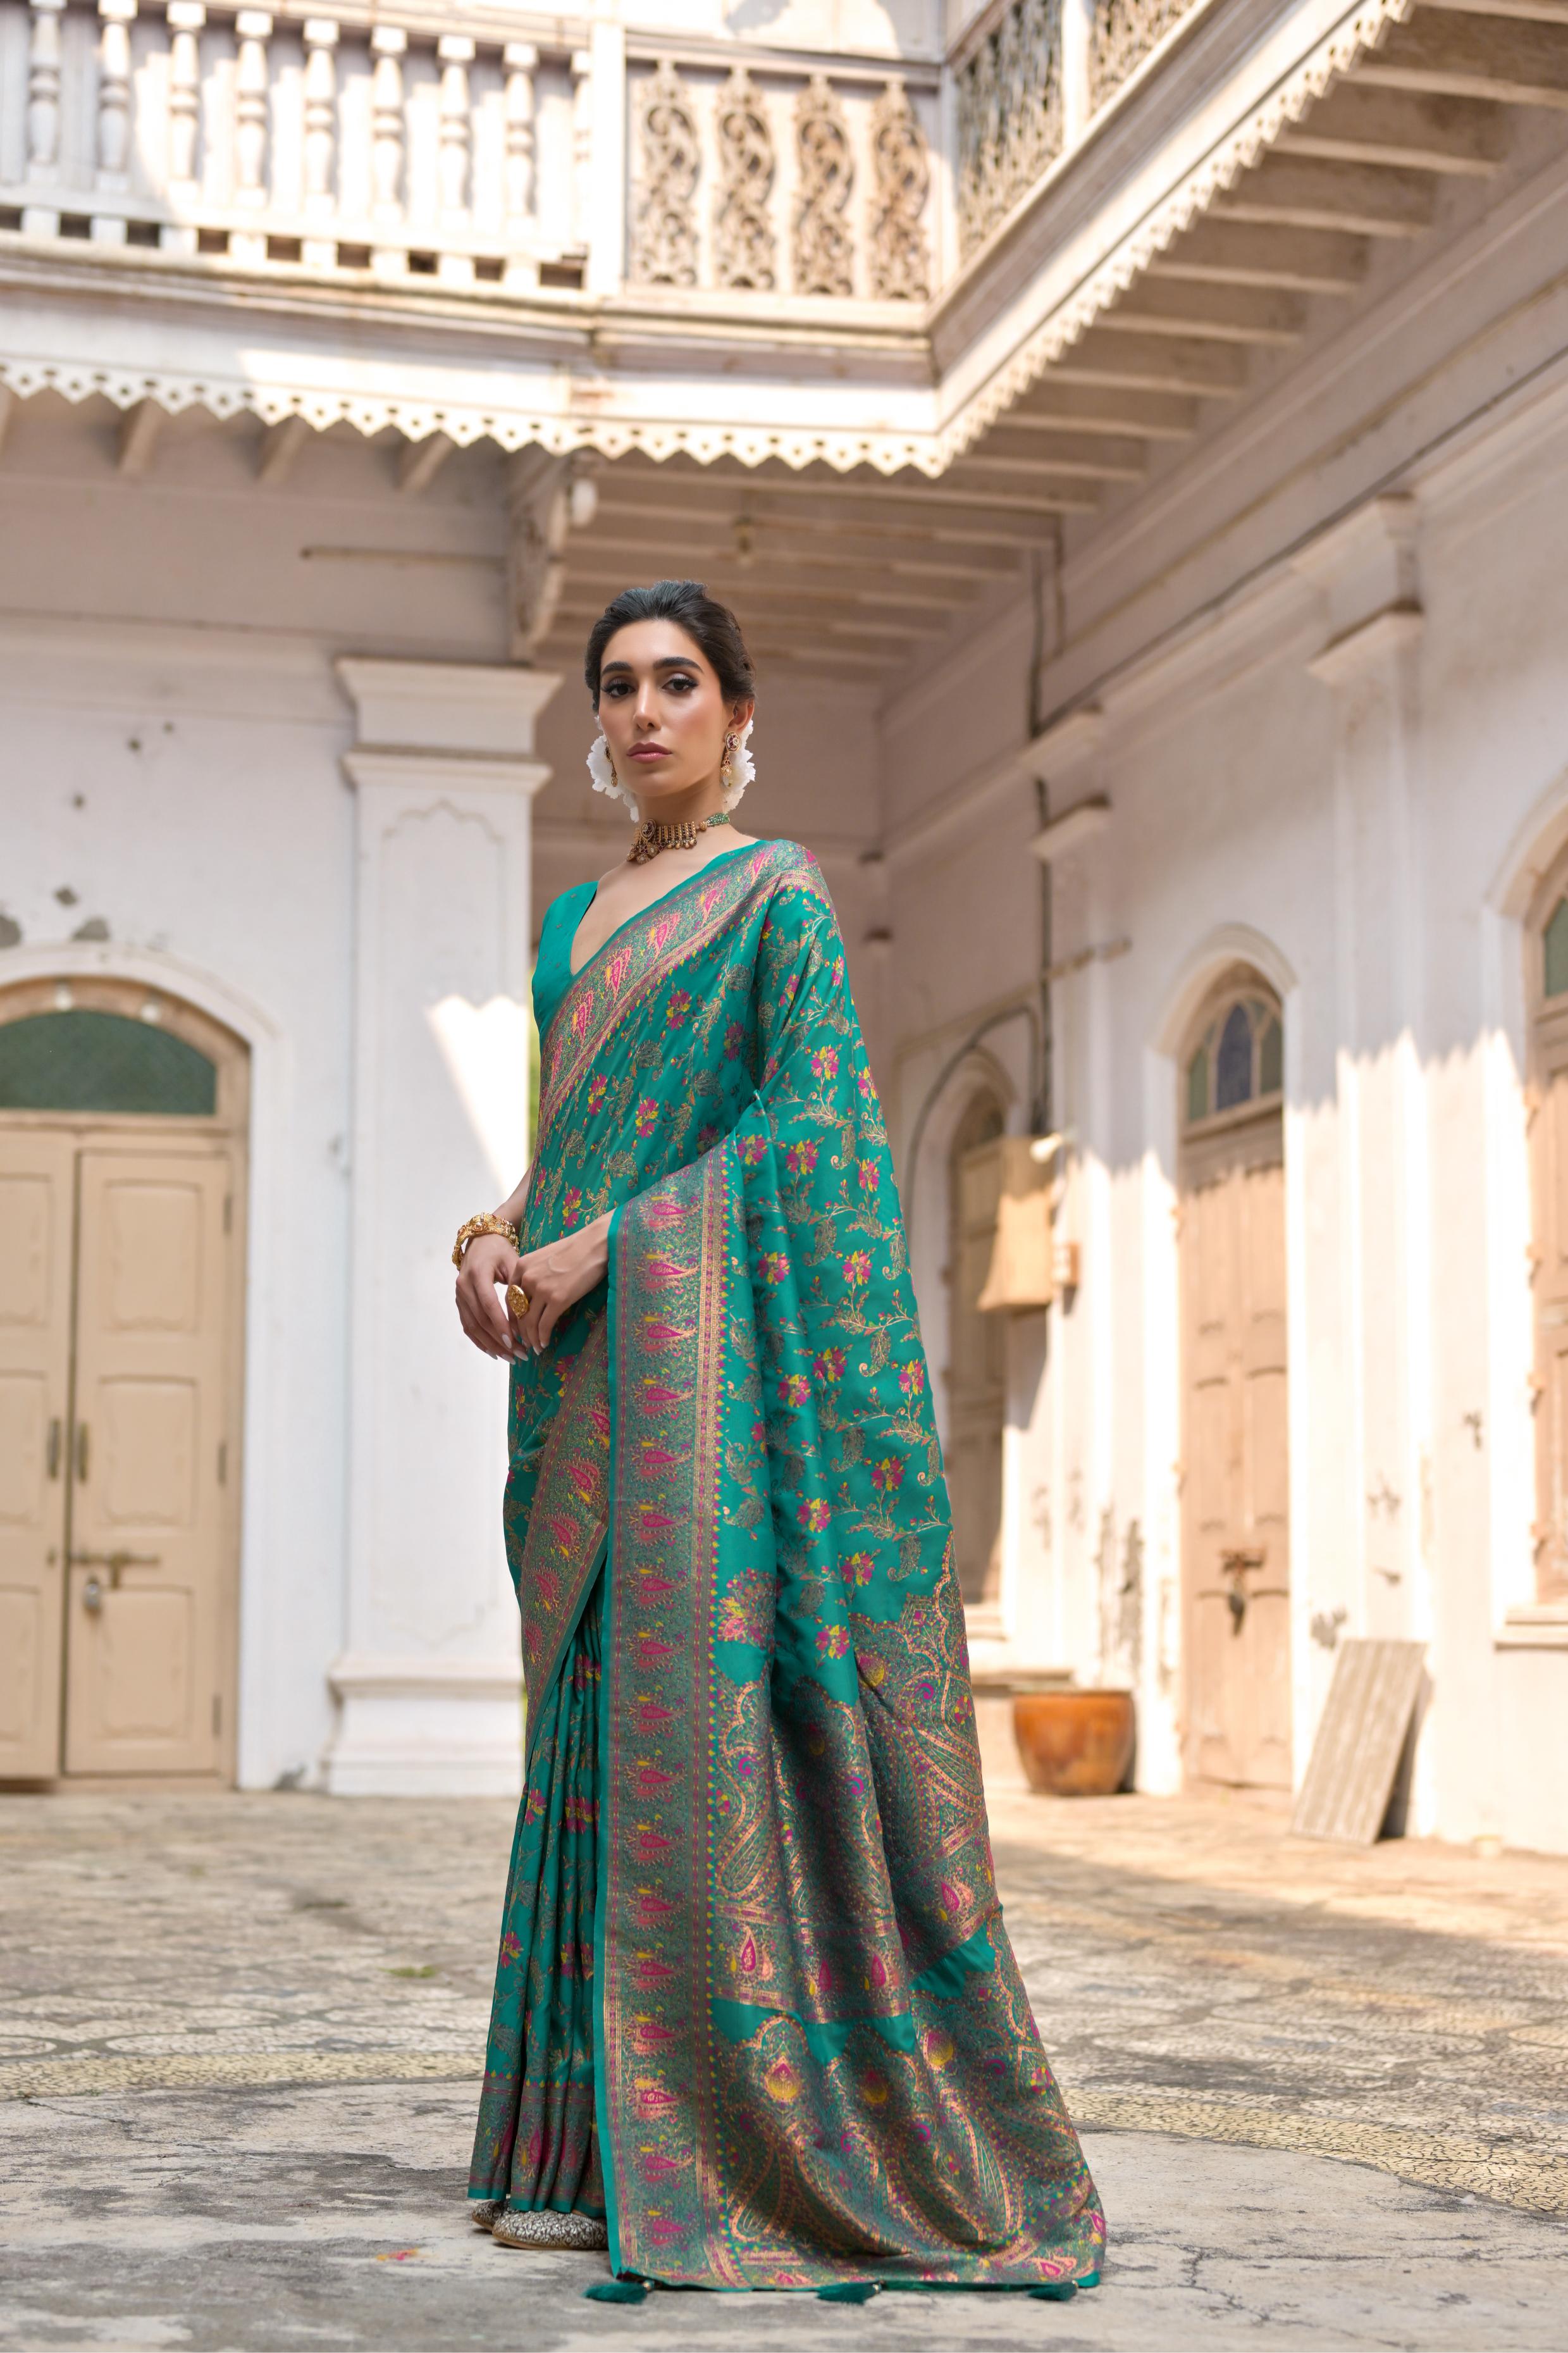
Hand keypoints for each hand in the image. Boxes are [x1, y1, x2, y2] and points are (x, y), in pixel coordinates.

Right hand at [455, 1230, 520, 1361]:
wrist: (481, 1241)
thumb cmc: (501, 1251)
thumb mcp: (513, 1262)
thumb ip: (517, 1287)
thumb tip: (525, 1317)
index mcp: (477, 1274)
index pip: (488, 1304)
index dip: (500, 1324)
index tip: (513, 1340)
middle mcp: (464, 1286)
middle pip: (480, 1320)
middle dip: (499, 1340)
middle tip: (519, 1354)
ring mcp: (459, 1295)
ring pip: (473, 1327)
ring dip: (491, 1345)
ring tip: (510, 1357)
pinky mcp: (460, 1303)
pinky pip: (468, 1326)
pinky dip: (480, 1341)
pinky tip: (494, 1353)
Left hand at [509, 1215, 611, 1354]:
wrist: (595, 1244)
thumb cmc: (575, 1250)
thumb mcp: (545, 1258)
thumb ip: (534, 1274)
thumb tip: (532, 1298)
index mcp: (521, 1266)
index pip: (510, 1298)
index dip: (512, 1317)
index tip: (517, 1328)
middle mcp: (527, 1278)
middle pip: (517, 1312)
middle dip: (520, 1332)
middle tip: (525, 1342)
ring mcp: (542, 1289)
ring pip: (529, 1322)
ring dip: (531, 1339)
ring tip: (536, 1347)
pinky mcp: (558, 1299)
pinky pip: (544, 1325)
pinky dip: (543, 1338)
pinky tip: (545, 1343)